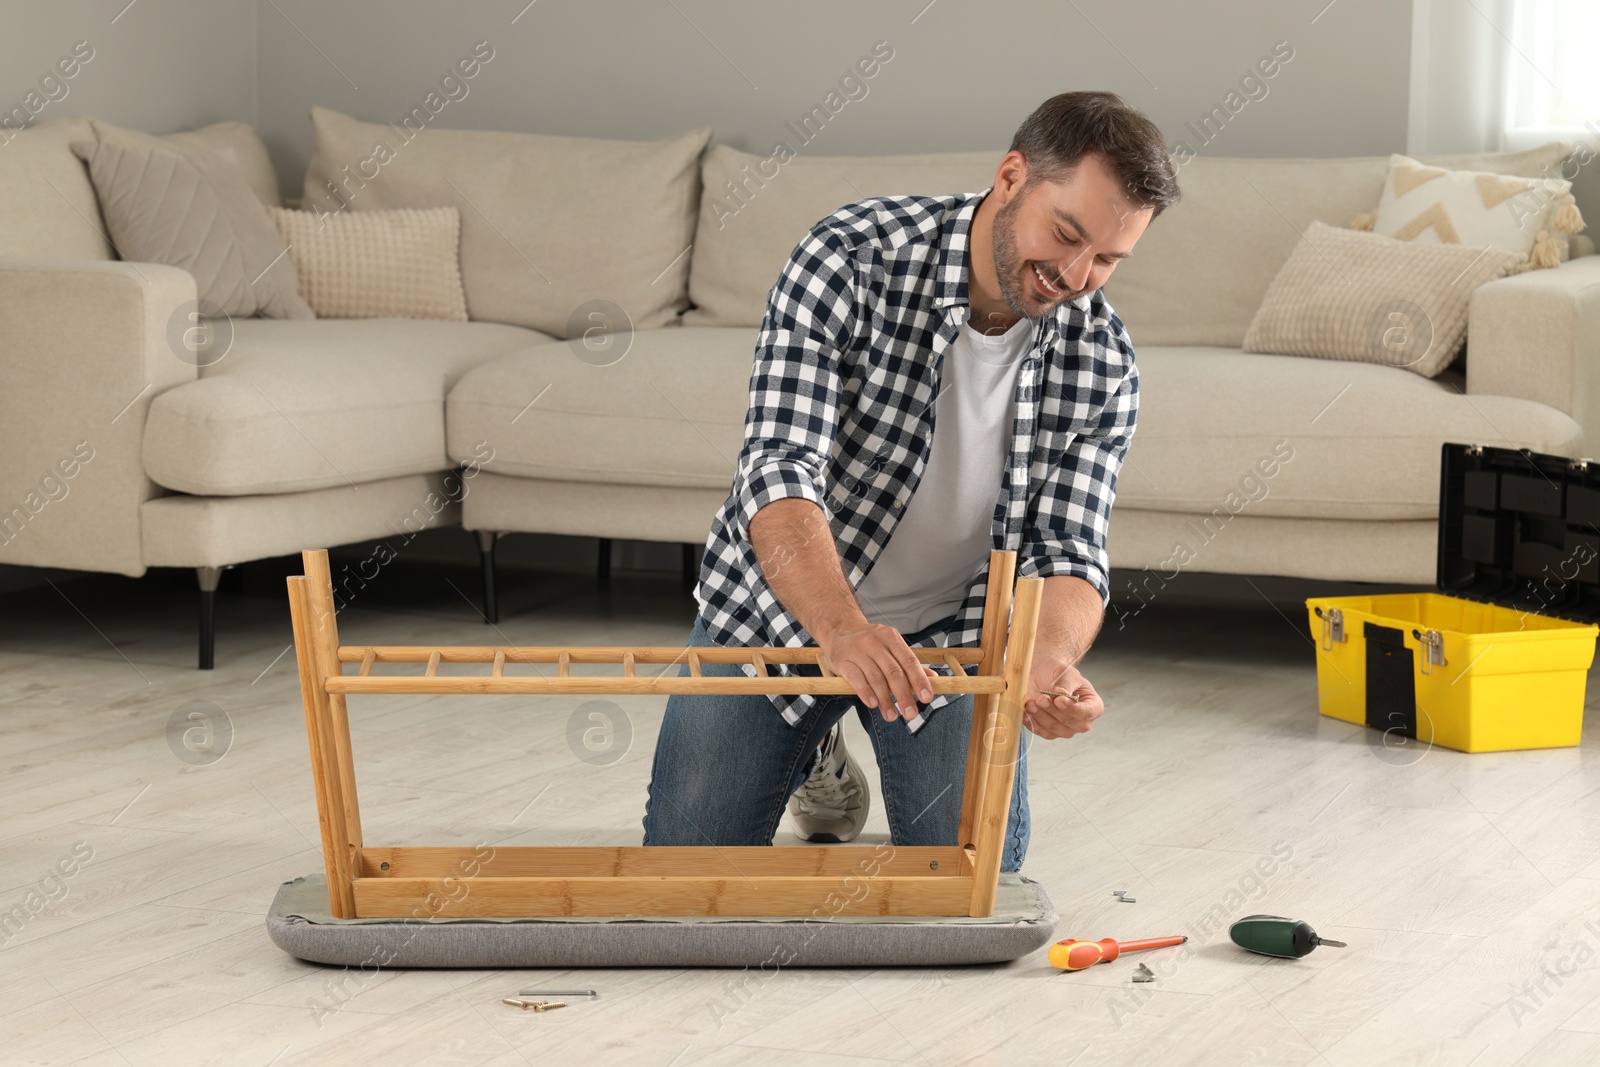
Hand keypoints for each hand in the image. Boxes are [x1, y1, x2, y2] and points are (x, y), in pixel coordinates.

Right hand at [818, 621, 935, 722]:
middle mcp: (875, 642)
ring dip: (885, 700)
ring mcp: (858, 651)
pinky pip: (856, 679)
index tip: (926, 698)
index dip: (919, 681)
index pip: (909, 661)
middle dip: (904, 696)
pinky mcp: (843, 661)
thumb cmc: (868, 642)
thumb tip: (933, 678)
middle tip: (911, 714)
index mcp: (891, 638)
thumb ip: (909, 663)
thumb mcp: (890, 647)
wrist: (839, 630)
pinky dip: (866, 693)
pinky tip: (873, 704)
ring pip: (876, 678)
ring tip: (891, 715)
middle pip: (893, 672)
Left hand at [1022, 660, 1102, 739]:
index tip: (1059, 699)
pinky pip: (1040, 731)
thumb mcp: (1065, 672)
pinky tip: (1026, 711)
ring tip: (1031, 702)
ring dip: (1040, 716)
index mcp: (1093, 706)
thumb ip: (1066, 683)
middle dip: (1053, 710)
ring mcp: (1065, 729)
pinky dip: (1031, 722)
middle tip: (1041, 698)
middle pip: (1069, 723)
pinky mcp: (1048, 731)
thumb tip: (1063, 693)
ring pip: (1053, 729)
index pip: (1087, 713)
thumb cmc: (1058, 672)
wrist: (1042, 674)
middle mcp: (1081, 721)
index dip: (1073, 709)